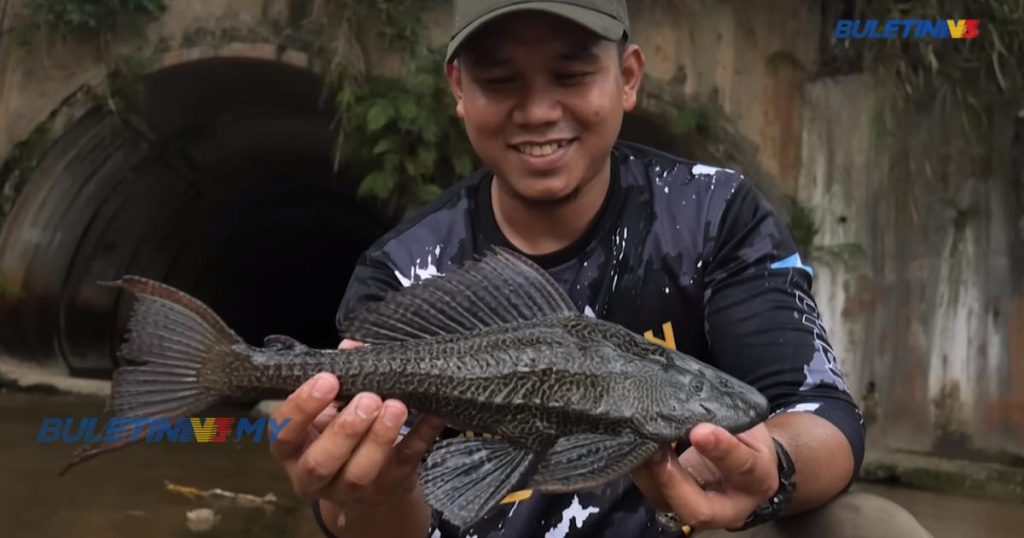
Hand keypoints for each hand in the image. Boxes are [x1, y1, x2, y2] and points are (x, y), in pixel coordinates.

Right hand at [269, 340, 445, 521]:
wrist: (373, 484)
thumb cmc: (342, 433)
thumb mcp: (330, 407)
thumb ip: (337, 376)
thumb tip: (351, 346)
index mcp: (293, 450)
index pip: (283, 434)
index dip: (301, 408)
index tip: (327, 380)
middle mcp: (314, 476)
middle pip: (320, 463)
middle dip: (345, 430)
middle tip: (368, 399)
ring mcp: (351, 489)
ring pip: (359, 472)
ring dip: (379, 438)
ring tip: (395, 407)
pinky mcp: (389, 487)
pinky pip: (405, 462)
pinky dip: (421, 437)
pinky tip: (434, 414)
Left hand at [631, 422, 778, 530]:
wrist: (747, 463)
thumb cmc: (747, 439)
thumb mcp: (747, 426)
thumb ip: (725, 420)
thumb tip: (688, 402)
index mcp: (757, 479)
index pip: (742, 467)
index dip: (721, 450)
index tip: (700, 431)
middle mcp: (729, 507)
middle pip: (699, 510)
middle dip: (672, 481)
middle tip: (657, 450)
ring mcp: (698, 509)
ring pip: (668, 504)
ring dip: (648, 475)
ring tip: (639, 443)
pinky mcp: (674, 503)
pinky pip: (654, 494)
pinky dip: (641, 473)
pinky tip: (633, 448)